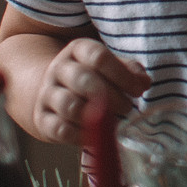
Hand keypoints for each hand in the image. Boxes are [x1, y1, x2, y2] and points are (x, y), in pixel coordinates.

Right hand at [28, 39, 147, 144]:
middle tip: (127, 108)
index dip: (122, 75)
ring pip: (69, 105)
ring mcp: (48, 94)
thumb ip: (129, 72)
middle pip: (82, 79)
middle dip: (110, 96)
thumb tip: (144, 82)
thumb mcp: (109, 67)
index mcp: (77, 50)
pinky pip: (61, 129)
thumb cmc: (91, 79)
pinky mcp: (42, 119)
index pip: (98, 57)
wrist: (52, 93)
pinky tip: (96, 136)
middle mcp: (59, 69)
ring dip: (95, 117)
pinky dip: (81, 135)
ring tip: (112, 123)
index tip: (138, 90)